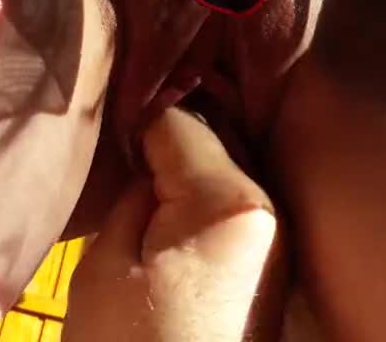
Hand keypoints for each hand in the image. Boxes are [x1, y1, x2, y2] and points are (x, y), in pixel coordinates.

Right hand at [62, 106, 286, 341]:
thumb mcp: (109, 264)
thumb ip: (134, 195)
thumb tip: (151, 164)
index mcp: (228, 200)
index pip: (181, 123)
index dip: (140, 120)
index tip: (113, 129)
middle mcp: (266, 206)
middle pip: (213, 140)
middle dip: (170, 139)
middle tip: (128, 150)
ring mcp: (276, 232)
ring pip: (225, 167)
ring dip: (189, 164)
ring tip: (148, 175)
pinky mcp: (272, 257)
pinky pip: (234, 200)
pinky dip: (204, 194)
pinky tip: (175, 206)